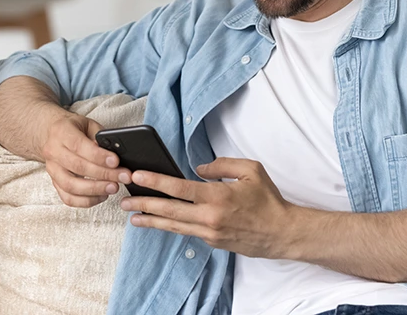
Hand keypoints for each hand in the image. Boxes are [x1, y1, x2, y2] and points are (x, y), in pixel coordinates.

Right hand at [41, 112, 131, 207]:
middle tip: (122, 176)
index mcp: (62, 132)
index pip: (79, 146)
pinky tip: (102, 195)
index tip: (116, 162)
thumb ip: (99, 137)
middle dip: (103, 174)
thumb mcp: (88, 124)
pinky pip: (68, 198)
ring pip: (71, 186)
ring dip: (95, 190)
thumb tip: (115, 153)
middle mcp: (53, 152)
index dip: (99, 156)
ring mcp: (52, 170)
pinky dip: (86, 201)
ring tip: (114, 187)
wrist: (51, 135)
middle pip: (78, 167)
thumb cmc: (74, 128)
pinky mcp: (55, 183)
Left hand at [119, 158, 294, 257]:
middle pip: (168, 210)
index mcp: (218, 196)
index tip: (137, 176)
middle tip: (124, 200)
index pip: (179, 188)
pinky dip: (170, 226)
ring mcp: (209, 232)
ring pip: (173, 226)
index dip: (155, 182)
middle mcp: (210, 216)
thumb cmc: (268, 200)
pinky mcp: (212, 242)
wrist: (282, 233)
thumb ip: (222, 164)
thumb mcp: (251, 170)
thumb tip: (199, 169)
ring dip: (151, 221)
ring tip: (132, 216)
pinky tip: (159, 222)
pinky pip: (186, 232)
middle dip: (143, 204)